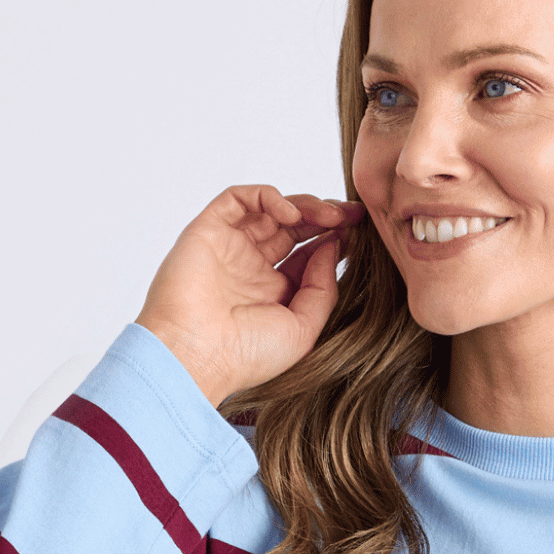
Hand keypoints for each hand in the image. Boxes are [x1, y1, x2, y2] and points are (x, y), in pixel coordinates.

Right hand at [135, 184, 365, 405]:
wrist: (195, 355)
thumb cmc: (245, 356)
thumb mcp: (303, 329)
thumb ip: (323, 289)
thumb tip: (333, 247)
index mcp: (273, 294)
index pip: (307, 255)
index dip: (334, 241)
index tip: (358, 234)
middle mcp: (251, 268)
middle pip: (293, 228)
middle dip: (324, 217)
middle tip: (351, 215)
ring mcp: (230, 248)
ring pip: (270, 209)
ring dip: (303, 206)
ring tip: (329, 216)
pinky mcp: (208, 230)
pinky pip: (238, 199)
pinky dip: (267, 197)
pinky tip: (290, 214)